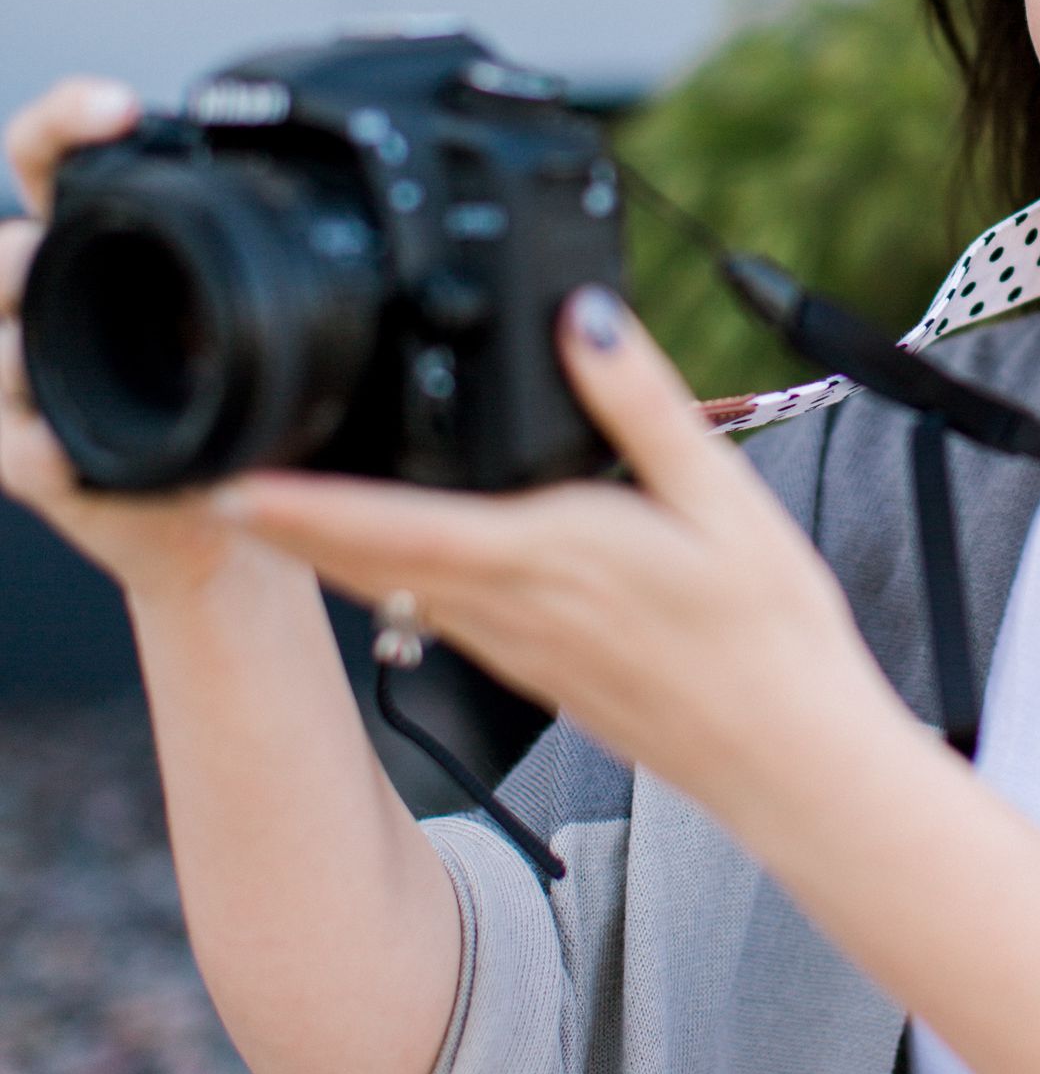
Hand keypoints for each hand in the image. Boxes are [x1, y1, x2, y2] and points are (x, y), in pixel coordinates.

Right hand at [0, 78, 253, 599]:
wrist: (215, 515)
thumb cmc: (222, 396)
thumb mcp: (240, 313)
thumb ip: (246, 259)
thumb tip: (324, 211)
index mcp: (92, 245)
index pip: (49, 157)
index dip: (67, 119)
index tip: (116, 108)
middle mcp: (46, 302)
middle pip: (0, 249)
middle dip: (17, 249)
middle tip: (42, 250)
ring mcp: (25, 382)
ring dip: (18, 351)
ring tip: (44, 358)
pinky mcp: (26, 457)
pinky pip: (12, 448)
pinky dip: (39, 448)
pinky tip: (65, 455)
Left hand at [211, 288, 907, 819]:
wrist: (792, 760)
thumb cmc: (768, 636)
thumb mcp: (723, 496)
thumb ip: (641, 401)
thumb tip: (583, 312)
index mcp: (545, 555)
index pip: (390, 528)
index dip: (301, 505)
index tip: (227, 475)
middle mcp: (511, 608)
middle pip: (363, 561)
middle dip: (285, 519)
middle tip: (213, 466)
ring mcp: (516, 648)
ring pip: (390, 588)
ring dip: (326, 546)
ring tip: (270, 496)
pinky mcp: (534, 669)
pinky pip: (434, 611)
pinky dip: (387, 572)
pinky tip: (387, 546)